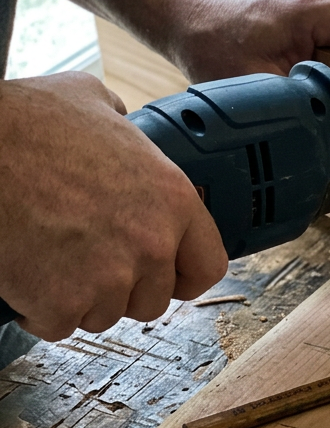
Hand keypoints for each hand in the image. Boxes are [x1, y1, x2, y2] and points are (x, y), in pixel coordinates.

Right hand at [0, 72, 227, 340]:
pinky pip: (59, 324)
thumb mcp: (93, 103)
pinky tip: (25, 274)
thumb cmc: (24, 124)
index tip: (166, 277)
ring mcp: (109, 278)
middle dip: (121, 287)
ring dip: (80, 297)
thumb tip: (121, 122)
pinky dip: (39, 309)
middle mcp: (152, 244)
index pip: (207, 267)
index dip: (183, 277)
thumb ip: (124, 128)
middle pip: (152, 300)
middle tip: (86, 259)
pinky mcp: (61, 302)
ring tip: (51, 257)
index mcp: (173, 200)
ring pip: (105, 314)